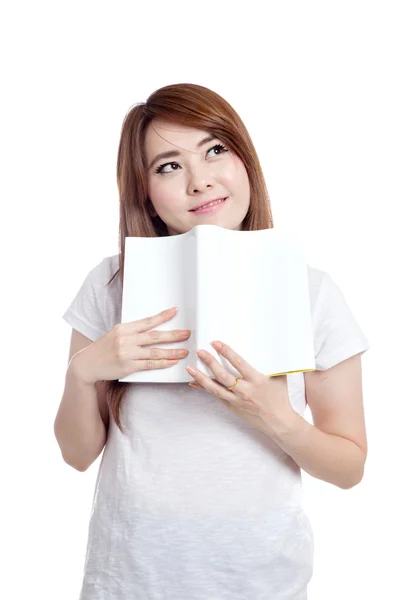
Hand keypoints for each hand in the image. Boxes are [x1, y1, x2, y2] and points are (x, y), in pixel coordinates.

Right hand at [71, 307, 190, 383]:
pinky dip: (162, 363)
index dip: (162, 316)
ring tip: (184, 351)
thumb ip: (133, 332)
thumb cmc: (103, 348)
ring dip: (172, 352)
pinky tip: (172, 362)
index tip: (175, 311)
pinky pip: (149, 365)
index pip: (147, 321)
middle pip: (154, 336)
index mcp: (124, 328)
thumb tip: (153, 328)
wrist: (87, 364)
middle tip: (186, 333)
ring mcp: (127, 354)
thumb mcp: (116, 334)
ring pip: (154, 352)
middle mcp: (125, 340)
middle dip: (173, 335)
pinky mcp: (127, 367)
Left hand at [186, 341, 293, 433]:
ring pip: (215, 388)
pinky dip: (204, 388)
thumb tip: (271, 343)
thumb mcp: (279, 377)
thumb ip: (273, 362)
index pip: (239, 363)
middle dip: (210, 362)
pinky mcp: (231, 406)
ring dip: (201, 377)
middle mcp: (245, 391)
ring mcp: (236, 400)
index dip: (226, 352)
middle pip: (223, 376)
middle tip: (200, 352)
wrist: (278, 422)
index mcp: (257, 381)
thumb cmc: (280, 397)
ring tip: (190, 368)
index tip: (216, 343)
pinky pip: (215, 395)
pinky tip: (194, 382)